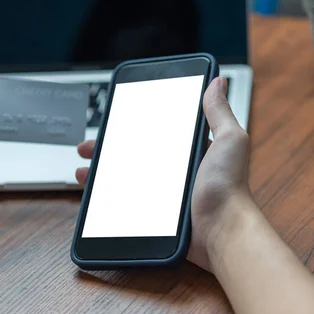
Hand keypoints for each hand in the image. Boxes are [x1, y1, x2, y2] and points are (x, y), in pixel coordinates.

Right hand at [75, 77, 250, 270]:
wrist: (221, 231)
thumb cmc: (229, 187)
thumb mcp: (229, 140)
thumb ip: (219, 112)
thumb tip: (216, 82)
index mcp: (191, 151)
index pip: (156, 131)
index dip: (133, 125)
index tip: (113, 119)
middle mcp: (176, 170)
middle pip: (134, 154)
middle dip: (109, 148)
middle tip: (88, 145)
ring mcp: (164, 193)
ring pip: (125, 177)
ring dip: (102, 171)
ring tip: (83, 170)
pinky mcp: (156, 214)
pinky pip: (125, 201)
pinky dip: (106, 196)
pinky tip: (91, 193)